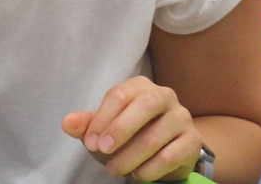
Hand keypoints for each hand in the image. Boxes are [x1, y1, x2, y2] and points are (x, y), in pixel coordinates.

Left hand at [61, 76, 201, 181]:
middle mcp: (165, 96)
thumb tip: (67, 123)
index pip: (120, 95)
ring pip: (156, 135)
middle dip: (120, 129)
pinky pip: (171, 156)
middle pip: (145, 105)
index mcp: (141, 86)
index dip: (102, 118)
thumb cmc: (130, 133)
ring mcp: (182, 117)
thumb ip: (86, 124)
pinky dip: (150, 169)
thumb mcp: (105, 128)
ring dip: (130, 156)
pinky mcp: (193, 141)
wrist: (166, 150)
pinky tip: (136, 175)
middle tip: (101, 150)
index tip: (89, 141)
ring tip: (113, 170)